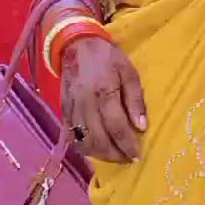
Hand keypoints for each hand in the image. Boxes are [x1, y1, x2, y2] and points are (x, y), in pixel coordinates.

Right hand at [61, 36, 146, 163]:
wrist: (77, 45)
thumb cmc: (107, 57)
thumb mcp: (129, 71)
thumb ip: (135, 99)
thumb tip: (141, 127)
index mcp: (104, 91)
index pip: (116, 126)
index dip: (127, 144)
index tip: (137, 155)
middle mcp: (85, 103)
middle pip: (98, 139)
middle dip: (114, 155)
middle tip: (128, 158)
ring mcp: (71, 108)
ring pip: (83, 142)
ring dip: (100, 155)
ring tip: (115, 156)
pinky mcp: (63, 111)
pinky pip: (72, 136)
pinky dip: (84, 148)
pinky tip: (97, 149)